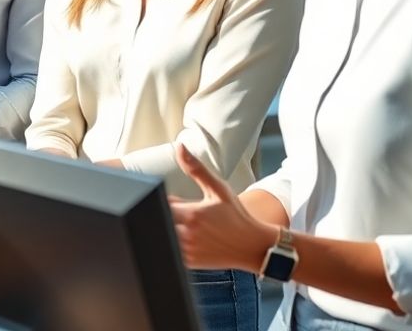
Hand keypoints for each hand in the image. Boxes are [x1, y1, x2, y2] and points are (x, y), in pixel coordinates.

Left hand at [170, 143, 274, 271]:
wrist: (253, 246)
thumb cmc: (237, 216)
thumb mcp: (218, 188)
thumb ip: (196, 168)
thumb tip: (179, 147)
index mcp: (191, 215)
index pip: (159, 203)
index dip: (163, 200)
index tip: (174, 200)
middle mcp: (187, 234)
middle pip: (158, 220)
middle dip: (163, 214)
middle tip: (180, 213)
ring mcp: (187, 251)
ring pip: (162, 235)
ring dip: (166, 229)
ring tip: (185, 226)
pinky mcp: (189, 263)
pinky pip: (170, 250)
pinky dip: (172, 242)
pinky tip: (189, 238)